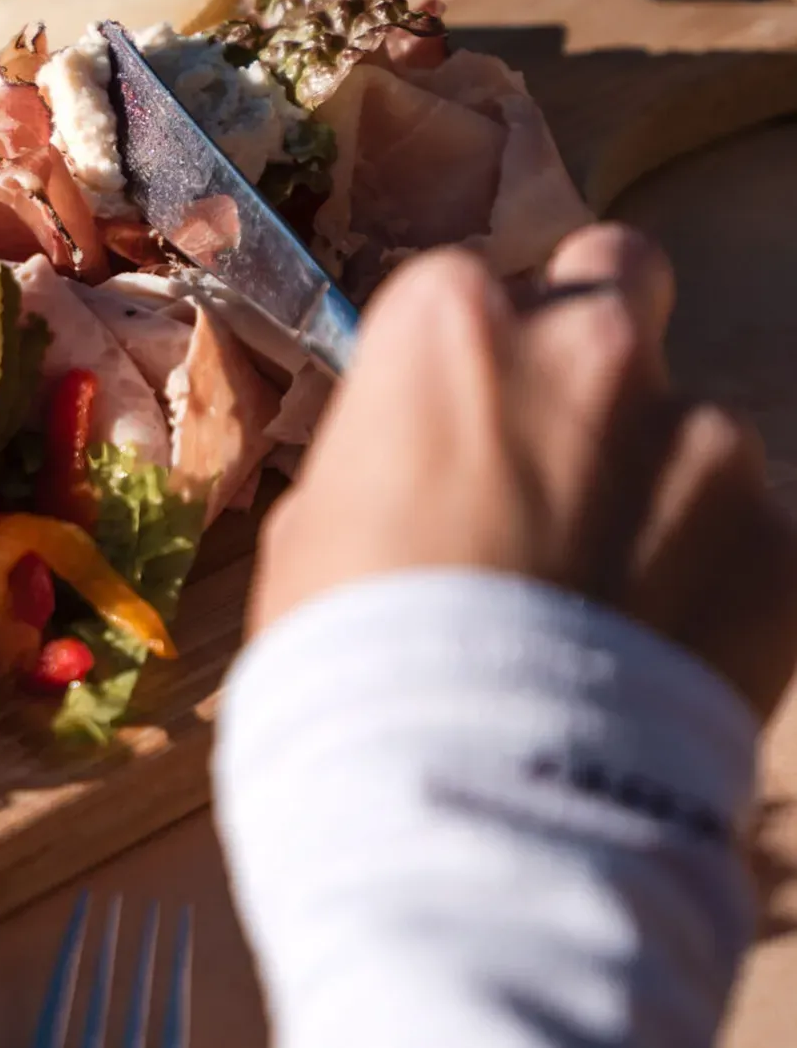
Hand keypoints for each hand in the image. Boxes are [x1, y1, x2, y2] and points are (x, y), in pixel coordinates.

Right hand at [250, 225, 796, 717]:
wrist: (462, 791)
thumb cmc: (348, 643)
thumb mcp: (318, 516)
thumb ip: (394, 448)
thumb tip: (431, 458)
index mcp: (453, 320)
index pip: (473, 285)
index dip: (464, 359)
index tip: (456, 424)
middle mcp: (592, 348)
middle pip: (618, 277)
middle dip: (595, 339)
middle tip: (563, 436)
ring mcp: (705, 441)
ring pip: (692, 427)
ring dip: (657, 482)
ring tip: (604, 596)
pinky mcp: (785, 545)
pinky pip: (753, 536)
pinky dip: (717, 577)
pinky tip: (656, 649)